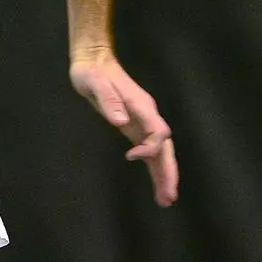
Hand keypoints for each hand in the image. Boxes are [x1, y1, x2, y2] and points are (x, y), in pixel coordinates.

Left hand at [68, 49, 178, 206]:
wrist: (94, 62)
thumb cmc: (93, 72)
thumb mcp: (95, 83)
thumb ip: (108, 101)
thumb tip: (120, 121)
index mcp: (141, 106)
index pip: (157, 131)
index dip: (150, 147)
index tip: (131, 156)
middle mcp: (147, 116)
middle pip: (165, 147)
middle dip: (168, 171)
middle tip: (169, 196)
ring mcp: (143, 122)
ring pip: (161, 152)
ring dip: (165, 174)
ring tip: (166, 199)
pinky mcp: (135, 127)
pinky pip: (150, 150)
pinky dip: (155, 167)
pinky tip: (157, 184)